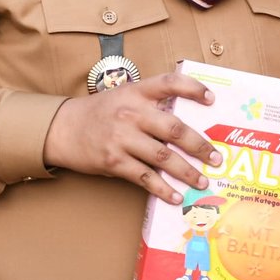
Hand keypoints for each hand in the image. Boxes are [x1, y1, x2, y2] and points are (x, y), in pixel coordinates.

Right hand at [42, 73, 221, 204]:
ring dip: (187, 172)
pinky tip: (176, 196)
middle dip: (200, 146)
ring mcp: (122, 138)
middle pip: (175, 129)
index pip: (170, 83)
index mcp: (137, 92)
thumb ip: (151, 103)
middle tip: (216, 158)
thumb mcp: (124, 96)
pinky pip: (145, 178)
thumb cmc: (100, 113)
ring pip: (163, 157)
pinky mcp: (114, 161)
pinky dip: (163, 189)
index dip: (193, 88)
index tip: (212, 99)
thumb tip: (187, 121)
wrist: (63, 128)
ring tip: (202, 181)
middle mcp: (131, 113)